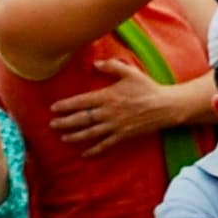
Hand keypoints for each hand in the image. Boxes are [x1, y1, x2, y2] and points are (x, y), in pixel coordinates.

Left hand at [48, 60, 182, 150]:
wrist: (165, 106)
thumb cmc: (147, 87)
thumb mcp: (130, 72)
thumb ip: (112, 66)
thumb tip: (95, 64)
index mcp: (108, 96)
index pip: (82, 102)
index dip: (66, 105)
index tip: (54, 108)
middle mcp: (109, 112)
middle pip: (82, 119)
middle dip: (65, 122)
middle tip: (52, 125)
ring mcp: (115, 126)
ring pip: (90, 133)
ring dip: (75, 136)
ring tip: (63, 137)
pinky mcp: (123, 136)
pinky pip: (105, 145)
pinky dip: (93, 150)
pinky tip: (84, 153)